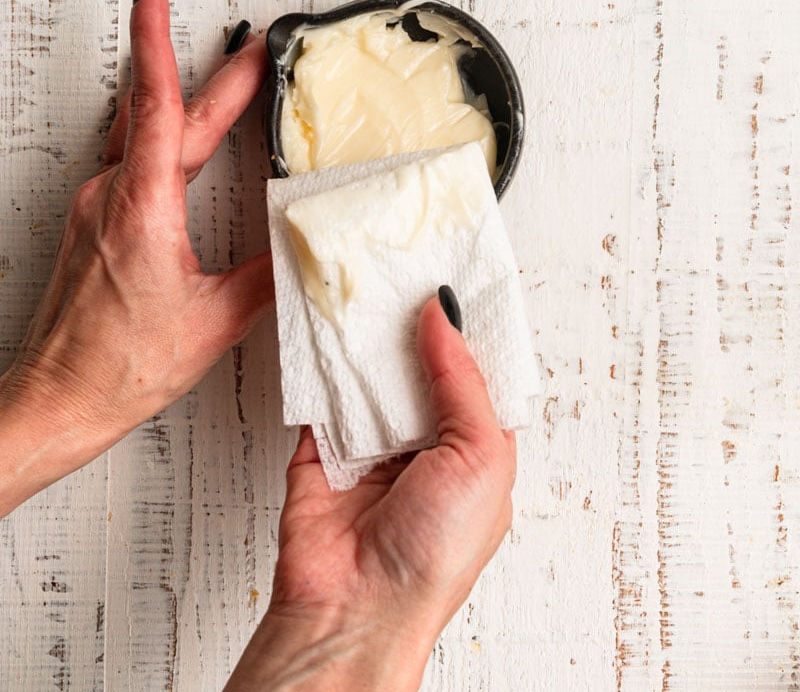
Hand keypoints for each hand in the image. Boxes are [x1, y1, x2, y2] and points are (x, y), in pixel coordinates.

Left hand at [0, 0, 272, 515]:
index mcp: (141, 207)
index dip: (157, 42)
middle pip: (164, 114)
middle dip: (214, 78)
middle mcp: (112, 195)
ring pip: (144, 133)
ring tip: (230, 86)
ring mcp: (98, 205)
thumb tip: (305, 243)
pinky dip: (164, 136)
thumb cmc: (117, 367)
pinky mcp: (96, 221)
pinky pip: (133, 159)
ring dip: (185, 103)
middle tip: (257, 49)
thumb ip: (267, 275)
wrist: (56, 399)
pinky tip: (184, 143)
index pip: (156, 105)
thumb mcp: (214, 322)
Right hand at [226, 294, 515, 691]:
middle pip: (419, 365)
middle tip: (405, 268)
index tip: (455, 275)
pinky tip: (327, 320)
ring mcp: (371, 442)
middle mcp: (425, 442)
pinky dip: (322, 359)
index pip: (476, 373)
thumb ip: (463, 381)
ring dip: (367, 336)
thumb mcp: (481, 458)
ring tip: (368, 280)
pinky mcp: (321, 446)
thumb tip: (443, 316)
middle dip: (411, 323)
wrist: (354, 609)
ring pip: (371, 372)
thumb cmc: (435, 556)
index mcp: (474, 448)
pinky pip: (322, 390)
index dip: (468, 329)